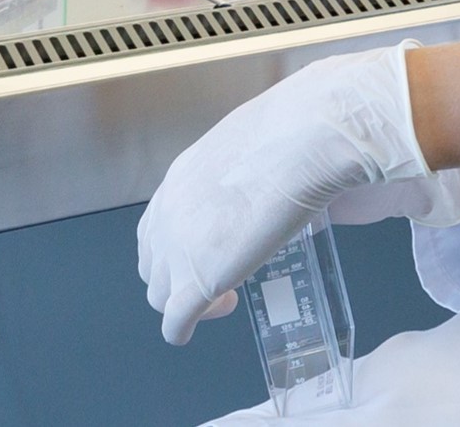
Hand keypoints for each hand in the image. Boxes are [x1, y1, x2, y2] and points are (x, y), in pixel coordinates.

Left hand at [138, 41, 459, 343]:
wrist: (307, 137)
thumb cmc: (297, 131)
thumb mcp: (260, 144)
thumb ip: (257, 168)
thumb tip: (287, 175)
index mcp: (183, 177)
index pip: (158, 223)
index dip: (180, 244)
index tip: (208, 248)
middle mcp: (170, 211)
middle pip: (151, 261)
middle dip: (178, 277)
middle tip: (216, 280)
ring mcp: (178, 247)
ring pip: (158, 293)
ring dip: (186, 304)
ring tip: (224, 299)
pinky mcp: (196, 279)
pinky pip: (176, 321)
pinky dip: (186, 329)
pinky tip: (214, 317)